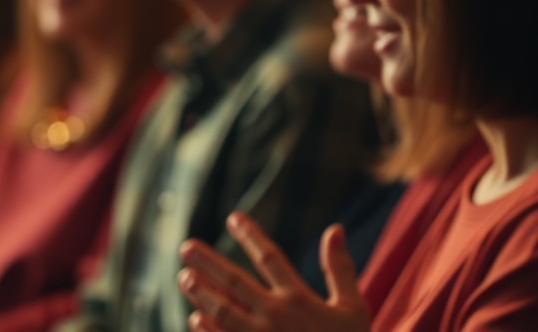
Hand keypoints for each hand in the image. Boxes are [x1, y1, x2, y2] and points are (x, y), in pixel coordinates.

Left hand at [177, 213, 369, 331]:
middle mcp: (277, 317)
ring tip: (184, 277)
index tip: (234, 218)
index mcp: (299, 299)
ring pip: (224, 312)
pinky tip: (194, 318)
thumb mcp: (353, 308)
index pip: (270, 258)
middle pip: (236, 282)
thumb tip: (334, 228)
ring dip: (202, 294)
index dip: (251, 236)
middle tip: (186, 247)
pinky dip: (208, 331)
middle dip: (209, 263)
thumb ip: (339, 269)